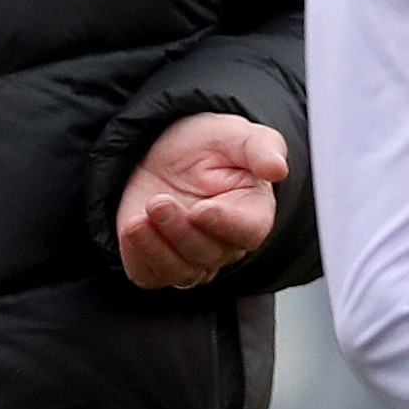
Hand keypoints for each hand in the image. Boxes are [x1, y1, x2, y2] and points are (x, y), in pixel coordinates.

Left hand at [117, 114, 290, 292]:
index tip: (203, 209)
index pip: (248, 231)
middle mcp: (224, 242)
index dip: (226, 224)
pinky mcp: (157, 262)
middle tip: (159, 202)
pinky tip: (130, 229)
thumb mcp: (233, 134)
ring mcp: (190, 257)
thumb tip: (278, 168)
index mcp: (252, 212)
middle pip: (209, 254)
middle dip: (181, 230)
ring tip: (139, 219)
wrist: (162, 147)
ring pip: (181, 271)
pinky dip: (138, 257)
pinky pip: (149, 274)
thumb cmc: (206, 143)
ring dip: (157, 248)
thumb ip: (260, 148)